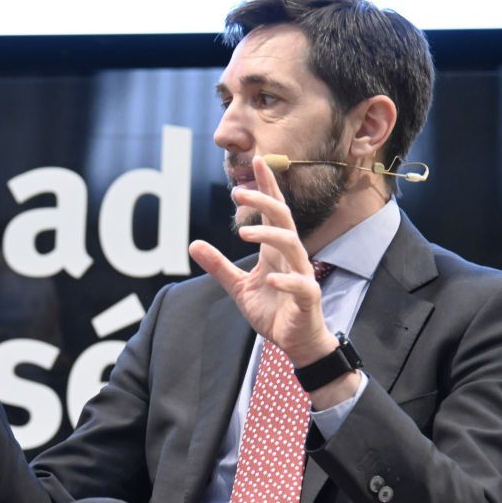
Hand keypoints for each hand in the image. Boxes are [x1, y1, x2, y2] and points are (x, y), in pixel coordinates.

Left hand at [188, 156, 335, 366]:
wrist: (296, 342)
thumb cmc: (272, 310)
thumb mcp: (238, 287)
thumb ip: (219, 266)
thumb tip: (193, 244)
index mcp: (275, 251)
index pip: (274, 212)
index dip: (267, 187)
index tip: (258, 161)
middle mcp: (291, 257)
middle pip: (283, 219)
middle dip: (264, 201)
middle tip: (238, 190)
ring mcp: (302, 275)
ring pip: (293, 245)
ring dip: (270, 235)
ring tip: (244, 233)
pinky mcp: (307, 299)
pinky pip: (301, 286)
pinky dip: (287, 281)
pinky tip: (272, 278)